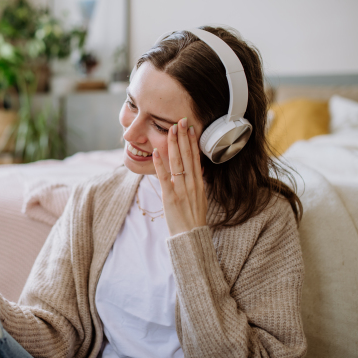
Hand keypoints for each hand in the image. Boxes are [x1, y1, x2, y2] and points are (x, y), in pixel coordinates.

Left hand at [152, 117, 207, 235]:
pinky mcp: (170, 197)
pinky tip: (157, 152)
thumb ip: (196, 183)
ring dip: (174, 145)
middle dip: (184, 137)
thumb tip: (196, 171)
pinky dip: (160, 164)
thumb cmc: (193, 219)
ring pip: (177, 162)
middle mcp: (192, 183)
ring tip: (171, 130)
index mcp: (199, 183)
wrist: (191, 237)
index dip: (192, 142)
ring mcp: (181, 189)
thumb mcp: (200, 198)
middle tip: (181, 120)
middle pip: (188, 156)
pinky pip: (164, 177)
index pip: (196, 157)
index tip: (190, 128)